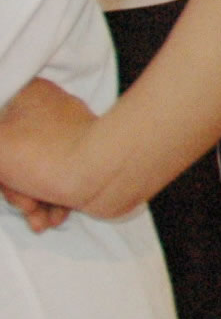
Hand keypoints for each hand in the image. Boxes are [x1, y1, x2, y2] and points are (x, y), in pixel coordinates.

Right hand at [0, 77, 94, 230]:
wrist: (110, 175)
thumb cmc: (45, 156)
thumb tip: (4, 156)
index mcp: (30, 96)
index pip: (1, 128)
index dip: (0, 164)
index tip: (3, 178)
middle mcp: (52, 111)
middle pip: (14, 156)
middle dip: (16, 191)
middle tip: (28, 207)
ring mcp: (71, 136)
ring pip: (36, 172)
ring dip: (33, 202)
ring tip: (42, 221)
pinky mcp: (86, 159)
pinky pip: (59, 180)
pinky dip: (53, 201)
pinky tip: (55, 217)